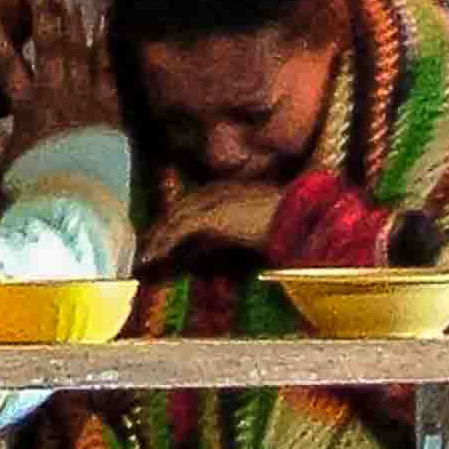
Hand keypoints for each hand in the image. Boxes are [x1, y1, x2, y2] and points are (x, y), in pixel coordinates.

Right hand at [0, 0, 116, 175]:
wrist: (80, 208)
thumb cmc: (36, 188)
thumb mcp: (2, 164)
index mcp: (27, 109)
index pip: (5, 63)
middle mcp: (57, 96)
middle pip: (48, 47)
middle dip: (42, 14)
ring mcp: (86, 100)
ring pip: (79, 52)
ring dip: (74, 23)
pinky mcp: (110, 110)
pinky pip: (108, 70)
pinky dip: (106, 45)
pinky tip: (106, 24)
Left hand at [148, 180, 283, 256]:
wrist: (303, 218)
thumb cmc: (291, 224)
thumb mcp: (261, 228)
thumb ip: (242, 233)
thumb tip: (228, 249)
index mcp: (231, 190)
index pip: (194, 204)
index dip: (178, 222)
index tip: (165, 238)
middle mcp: (219, 191)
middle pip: (179, 209)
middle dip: (162, 228)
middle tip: (147, 247)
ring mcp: (214, 200)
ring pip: (175, 218)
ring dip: (157, 238)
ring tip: (145, 256)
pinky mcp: (212, 215)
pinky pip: (179, 229)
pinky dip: (163, 243)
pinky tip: (152, 257)